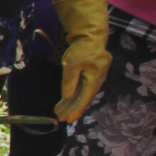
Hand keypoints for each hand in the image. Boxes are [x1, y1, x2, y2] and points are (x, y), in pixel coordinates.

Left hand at [51, 0, 110, 123]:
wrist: (90, 36)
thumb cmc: (83, 48)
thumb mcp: (72, 63)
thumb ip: (70, 80)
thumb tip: (67, 96)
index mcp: (95, 78)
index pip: (85, 97)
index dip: (77, 109)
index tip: (69, 119)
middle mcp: (96, 80)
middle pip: (83, 98)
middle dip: (72, 109)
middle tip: (61, 119)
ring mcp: (92, 77)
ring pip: (80, 94)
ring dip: (70, 103)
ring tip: (59, 113)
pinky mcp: (87, 74)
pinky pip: (79, 88)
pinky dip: (72, 94)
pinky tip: (64, 101)